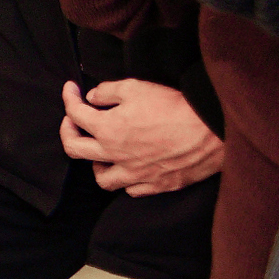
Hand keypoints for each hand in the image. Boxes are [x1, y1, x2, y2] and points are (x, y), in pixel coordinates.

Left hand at [60, 79, 224, 195]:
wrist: (211, 131)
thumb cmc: (173, 107)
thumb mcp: (135, 88)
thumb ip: (107, 92)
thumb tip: (92, 98)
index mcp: (108, 129)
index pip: (75, 113)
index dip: (68, 97)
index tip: (71, 89)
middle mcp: (116, 155)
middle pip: (74, 150)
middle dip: (67, 132)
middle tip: (72, 121)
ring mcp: (136, 174)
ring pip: (102, 179)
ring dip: (95, 164)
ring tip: (100, 151)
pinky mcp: (157, 185)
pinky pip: (131, 190)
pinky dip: (124, 180)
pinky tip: (128, 168)